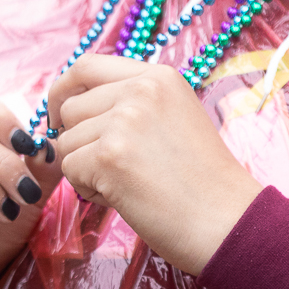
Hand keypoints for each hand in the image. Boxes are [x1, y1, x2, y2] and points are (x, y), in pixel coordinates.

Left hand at [46, 56, 260, 275]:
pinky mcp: (109, 155)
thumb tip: (68, 109)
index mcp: (159, 76)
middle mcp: (141, 89)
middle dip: (79, 142)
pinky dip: (89, 190)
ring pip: (67, 142)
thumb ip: (131, 104)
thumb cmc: (202, 183)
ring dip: (86, 169)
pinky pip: (69, 169)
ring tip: (130, 184)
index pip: (87, 66)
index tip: (59, 116)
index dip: (64, 90)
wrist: (229, 223)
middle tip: (114, 169)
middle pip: (71, 108)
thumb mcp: (173, 118)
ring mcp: (124, 120)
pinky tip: (127, 198)